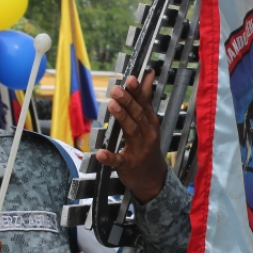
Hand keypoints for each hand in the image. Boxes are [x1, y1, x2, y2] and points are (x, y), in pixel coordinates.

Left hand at [95, 71, 166, 203]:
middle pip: (137, 116)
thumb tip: (147, 74)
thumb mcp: (149, 122)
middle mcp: (147, 135)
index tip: (130, 79)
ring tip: (112, 105)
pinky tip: (100, 153)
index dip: (138, 91)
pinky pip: (118, 160)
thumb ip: (145, 98)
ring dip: (122, 118)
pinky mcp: (127, 165)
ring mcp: (138, 150)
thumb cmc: (148, 145)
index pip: (144, 104)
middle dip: (127, 101)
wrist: (153, 178)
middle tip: (116, 89)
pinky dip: (109, 157)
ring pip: (131, 132)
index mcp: (150, 123)